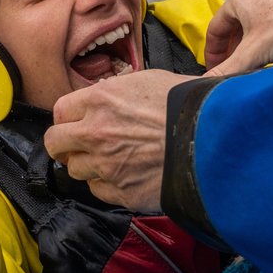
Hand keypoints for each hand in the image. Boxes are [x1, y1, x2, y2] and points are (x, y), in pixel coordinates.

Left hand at [44, 70, 192, 212]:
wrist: (216, 142)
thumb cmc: (190, 106)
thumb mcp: (151, 81)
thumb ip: (118, 92)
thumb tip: (106, 99)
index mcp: (101, 100)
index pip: (60, 111)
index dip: (68, 118)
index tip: (76, 122)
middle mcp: (96, 133)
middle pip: (56, 143)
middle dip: (64, 144)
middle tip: (78, 145)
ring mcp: (106, 165)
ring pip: (75, 169)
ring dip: (88, 165)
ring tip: (111, 160)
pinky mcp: (121, 191)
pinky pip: (98, 190)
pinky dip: (106, 184)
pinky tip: (126, 175)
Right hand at [204, 0, 272, 75]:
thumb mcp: (255, 51)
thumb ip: (229, 69)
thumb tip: (208, 82)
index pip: (215, 29)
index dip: (212, 53)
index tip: (214, 69)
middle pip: (237, 29)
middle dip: (236, 53)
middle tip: (234, 70)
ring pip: (259, 30)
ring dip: (256, 51)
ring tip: (256, 69)